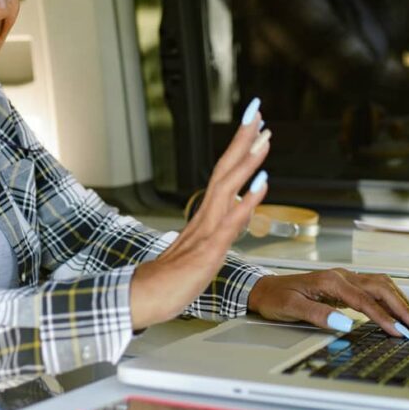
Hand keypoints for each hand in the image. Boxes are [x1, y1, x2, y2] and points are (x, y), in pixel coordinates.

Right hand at [131, 100, 270, 329]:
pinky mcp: (208, 250)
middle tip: (257, 111)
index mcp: (204, 215)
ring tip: (264, 138)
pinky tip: (263, 184)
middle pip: (225, 168)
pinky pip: (231, 221)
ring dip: (248, 161)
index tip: (253, 124)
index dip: (239, 147)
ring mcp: (206, 231)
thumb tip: (235, 213)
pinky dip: (248, 200)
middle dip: (242, 139)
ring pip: (228, 187)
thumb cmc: (170, 279)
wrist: (144, 299)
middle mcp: (205, 216)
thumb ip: (218, 230)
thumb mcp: (200, 249)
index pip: (224, 173)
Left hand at [246, 269, 408, 337]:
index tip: (399, 332)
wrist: (264, 288)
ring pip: (381, 284)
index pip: (365, 301)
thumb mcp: (292, 309)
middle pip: (380, 288)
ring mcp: (344, 277)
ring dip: (400, 300)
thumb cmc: (276, 298)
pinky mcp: (344, 283)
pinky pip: (374, 286)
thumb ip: (319, 315)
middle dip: (403, 308)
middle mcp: (341, 276)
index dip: (385, 318)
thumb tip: (345, 324)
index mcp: (330, 281)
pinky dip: (390, 296)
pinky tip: (398, 307)